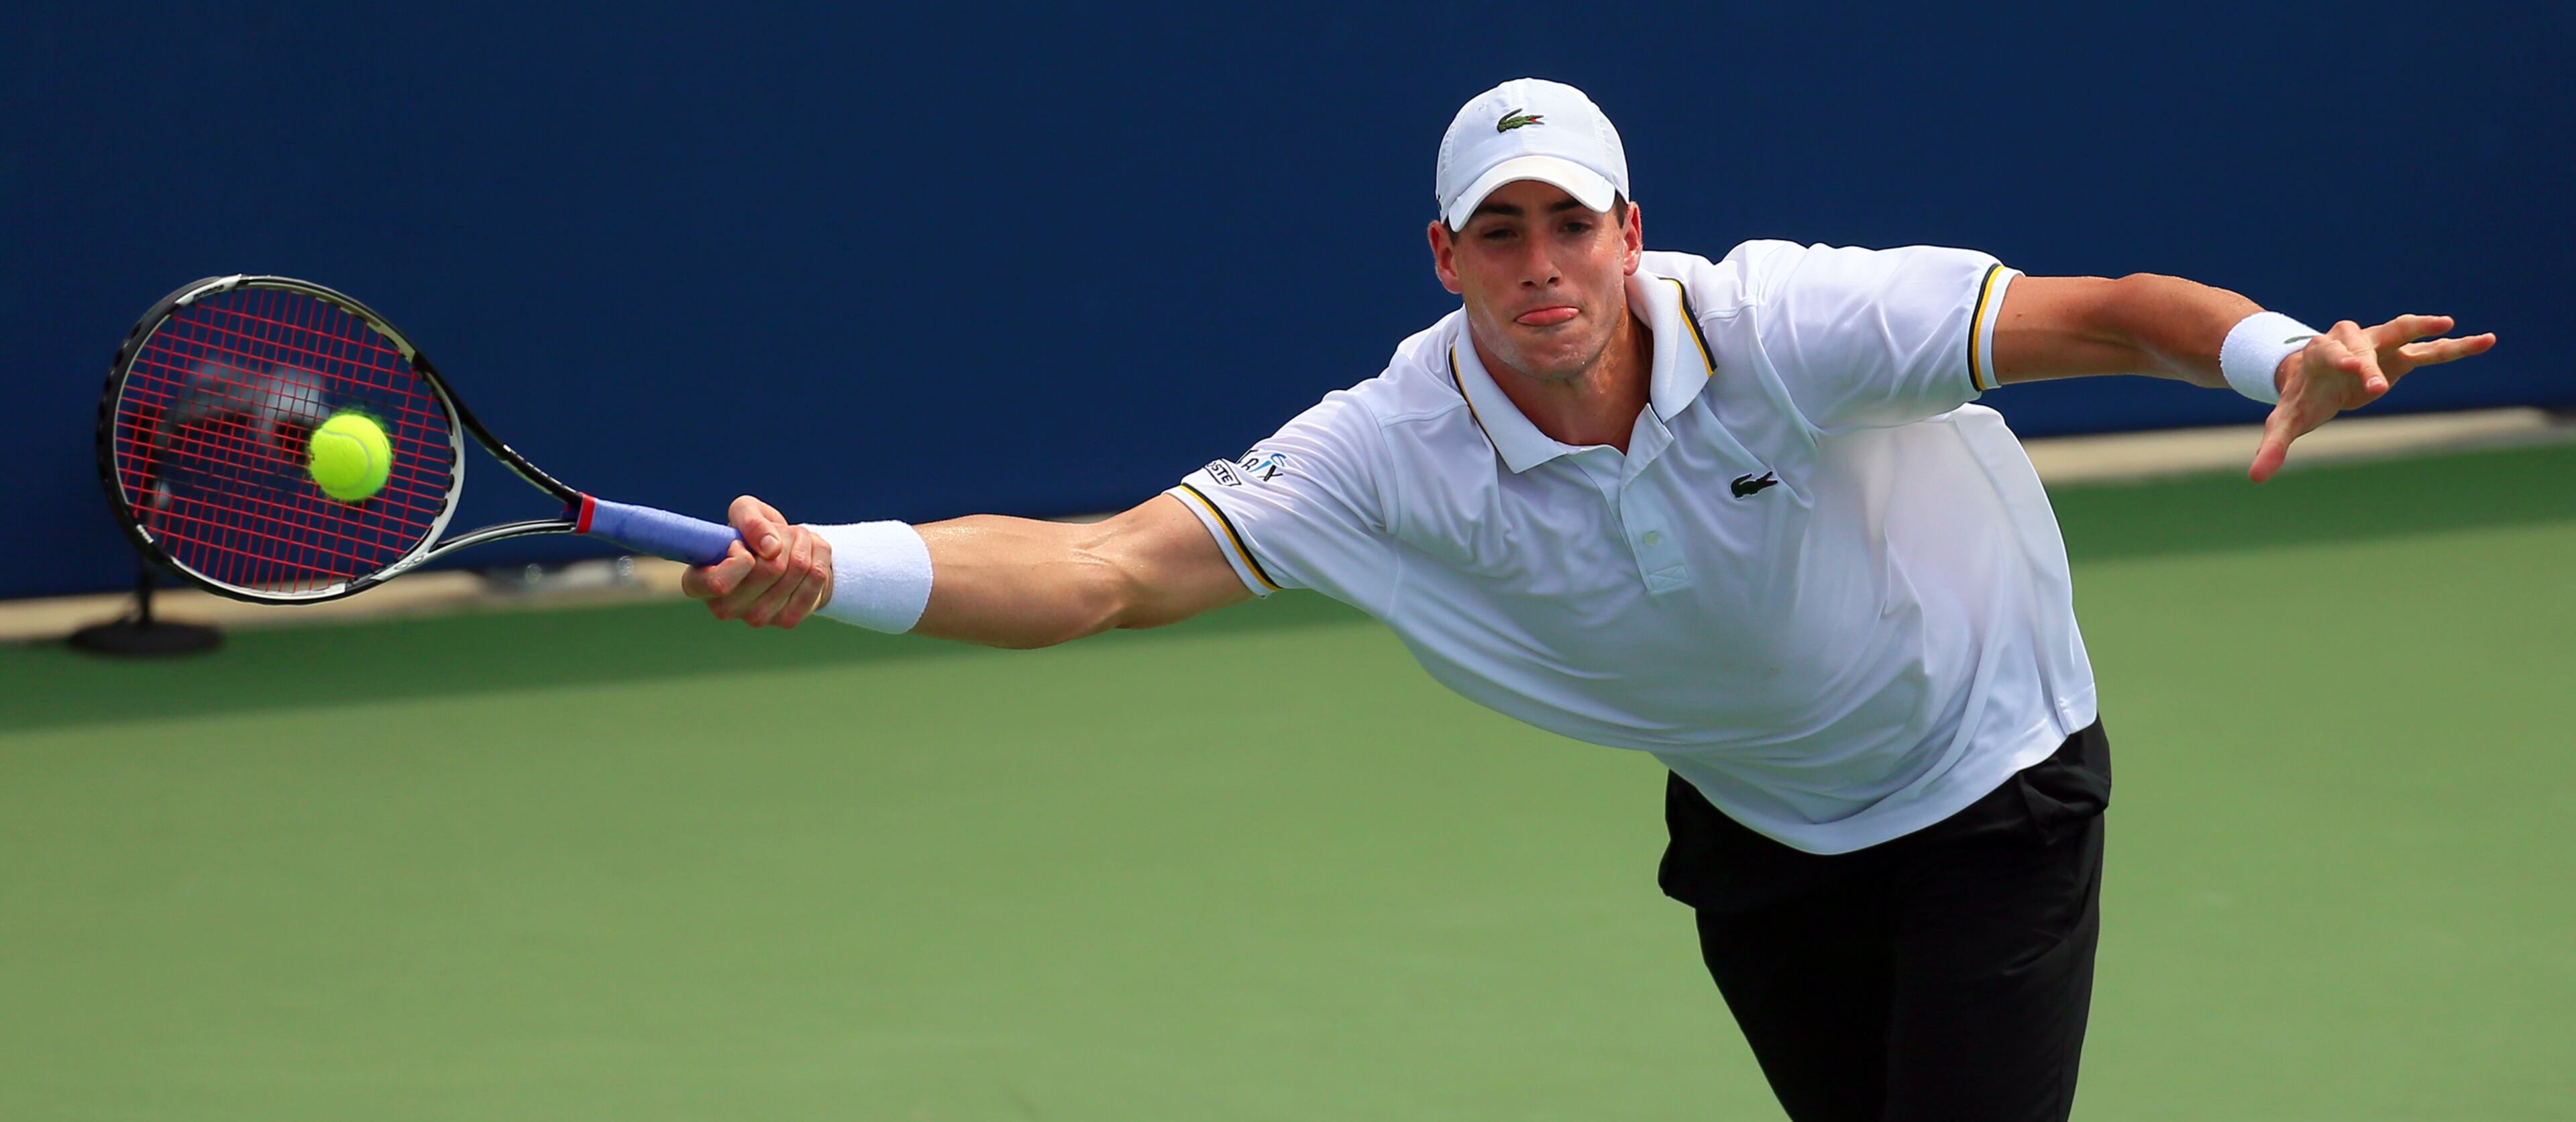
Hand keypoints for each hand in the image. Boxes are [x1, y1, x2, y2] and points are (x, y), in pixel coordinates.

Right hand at [679, 494, 833, 627]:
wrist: (785, 555)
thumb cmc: (754, 533)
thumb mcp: (745, 512)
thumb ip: (749, 520)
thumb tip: (770, 547)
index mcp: (698, 583)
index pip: (719, 582)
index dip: (740, 558)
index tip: (742, 545)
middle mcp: (723, 608)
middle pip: (770, 568)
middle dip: (782, 537)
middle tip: (780, 533)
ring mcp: (755, 619)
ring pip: (797, 568)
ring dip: (802, 541)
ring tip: (796, 539)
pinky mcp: (786, 621)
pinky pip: (816, 576)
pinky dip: (819, 553)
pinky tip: (810, 552)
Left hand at [2249, 314, 2495, 481]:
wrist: (2310, 374)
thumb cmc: (2300, 397)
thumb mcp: (2285, 421)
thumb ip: (2273, 447)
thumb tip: (2256, 478)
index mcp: (2323, 354)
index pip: (2337, 357)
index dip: (2351, 366)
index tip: (2369, 384)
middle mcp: (2350, 341)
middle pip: (2364, 346)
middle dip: (2373, 364)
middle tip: (2382, 389)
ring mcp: (2377, 345)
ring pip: (2405, 335)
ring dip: (2427, 331)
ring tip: (2453, 326)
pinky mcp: (2398, 355)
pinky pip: (2430, 351)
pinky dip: (2454, 346)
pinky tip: (2485, 341)